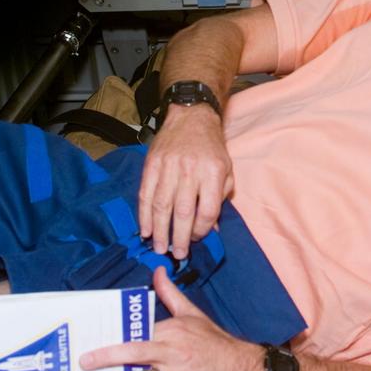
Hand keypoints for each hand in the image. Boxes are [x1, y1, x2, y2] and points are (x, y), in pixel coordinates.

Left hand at [81, 267, 264, 370]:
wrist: (241, 369)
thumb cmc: (215, 342)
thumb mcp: (193, 314)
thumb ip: (171, 294)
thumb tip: (158, 271)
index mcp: (173, 330)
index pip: (140, 330)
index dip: (117, 336)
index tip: (95, 339)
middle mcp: (172, 352)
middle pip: (134, 354)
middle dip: (107, 358)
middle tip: (85, 363)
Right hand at [137, 104, 232, 257]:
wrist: (191, 116)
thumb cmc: (211, 148)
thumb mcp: (226, 170)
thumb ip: (220, 199)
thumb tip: (211, 228)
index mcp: (213, 172)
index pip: (208, 209)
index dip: (203, 229)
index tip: (198, 238)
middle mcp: (190, 170)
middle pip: (183, 211)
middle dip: (180, 237)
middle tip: (177, 254)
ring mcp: (169, 167)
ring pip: (162, 205)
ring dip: (160, 230)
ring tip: (160, 248)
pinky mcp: (152, 164)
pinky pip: (146, 193)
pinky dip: (144, 214)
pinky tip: (145, 229)